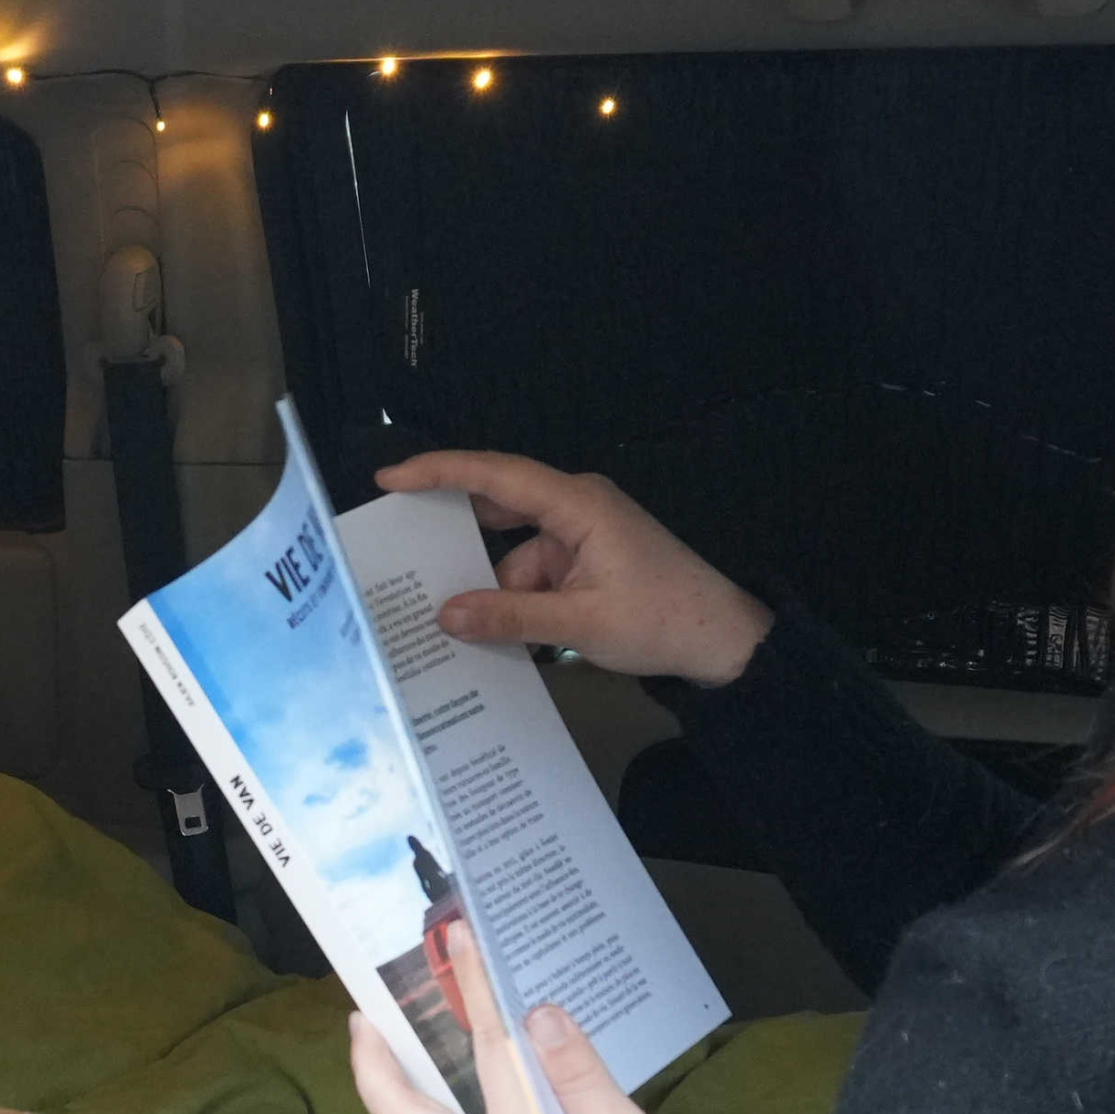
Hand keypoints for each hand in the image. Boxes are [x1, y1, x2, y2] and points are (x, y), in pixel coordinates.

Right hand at [374, 449, 773, 686]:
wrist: (724, 642)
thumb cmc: (664, 620)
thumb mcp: (582, 625)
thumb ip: (511, 618)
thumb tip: (445, 616)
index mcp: (578, 504)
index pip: (495, 475)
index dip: (438, 472)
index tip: (390, 478)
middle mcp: (576, 507)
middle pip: (498, 507)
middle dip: (453, 533)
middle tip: (399, 546)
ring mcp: (582, 535)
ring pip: (514, 552)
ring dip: (492, 587)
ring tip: (445, 616)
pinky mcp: (586, 562)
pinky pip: (535, 574)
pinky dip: (516, 600)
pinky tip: (493, 634)